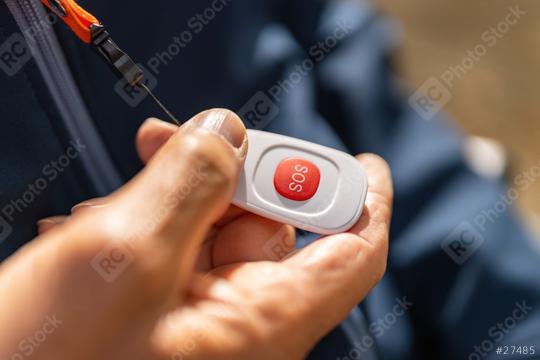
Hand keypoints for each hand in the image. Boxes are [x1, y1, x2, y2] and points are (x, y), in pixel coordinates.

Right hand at [0, 109, 392, 359]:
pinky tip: (96, 231)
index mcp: (260, 325)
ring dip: (172, 199)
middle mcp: (241, 325)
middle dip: (232, 176)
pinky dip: (147, 226)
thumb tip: (227, 131)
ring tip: (106, 207)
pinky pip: (179, 254)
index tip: (365, 163)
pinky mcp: (165, 316)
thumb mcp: (124, 255)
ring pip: (217, 234)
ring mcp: (201, 322)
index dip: (364, 203)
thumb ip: (188, 183)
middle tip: (176, 138)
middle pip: (273, 229)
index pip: (351, 256)